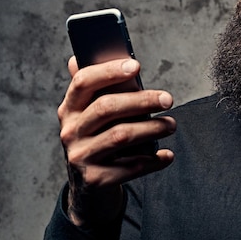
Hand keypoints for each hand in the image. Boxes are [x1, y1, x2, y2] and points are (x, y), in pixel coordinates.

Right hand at [58, 56, 176, 226]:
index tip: (136, 65)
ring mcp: (80, 156)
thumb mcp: (90, 113)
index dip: (109, 71)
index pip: (83, 81)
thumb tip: (90, 54)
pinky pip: (129, 167)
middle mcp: (70, 131)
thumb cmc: (98, 137)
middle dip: (141, 100)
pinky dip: (152, 160)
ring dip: (151, 129)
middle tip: (168, 99)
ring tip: (171, 125)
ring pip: (120, 136)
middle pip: (107, 107)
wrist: (89, 185)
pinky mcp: (95, 179)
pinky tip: (166, 155)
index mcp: (69, 108)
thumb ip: (96, 87)